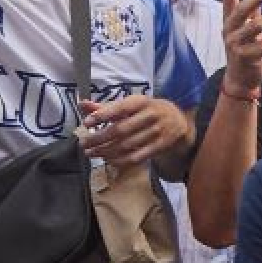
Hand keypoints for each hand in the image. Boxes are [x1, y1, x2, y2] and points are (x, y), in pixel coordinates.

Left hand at [77, 95, 193, 164]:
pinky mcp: (160, 146)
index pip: (120, 108)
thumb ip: (106, 107)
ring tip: (91, 153)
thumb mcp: (131, 104)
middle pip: (121, 130)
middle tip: (83, 143)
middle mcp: (150, 116)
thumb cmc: (147, 111)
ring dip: (106, 151)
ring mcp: (157, 132)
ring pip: (126, 145)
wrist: (179, 121)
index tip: (86, 123)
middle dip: (99, 138)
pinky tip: (108, 160)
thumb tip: (82, 104)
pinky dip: (120, 160)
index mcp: (141, 102)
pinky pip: (137, 157)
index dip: (103, 115)